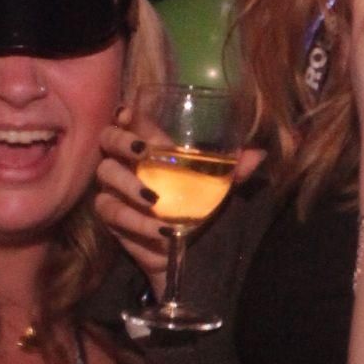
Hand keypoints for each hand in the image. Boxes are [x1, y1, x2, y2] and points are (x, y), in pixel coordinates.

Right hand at [96, 107, 261, 287]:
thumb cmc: (193, 207)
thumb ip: (233, 171)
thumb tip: (258, 154)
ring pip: (105, 175)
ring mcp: (112, 188)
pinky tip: (160, 229)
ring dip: (129, 185)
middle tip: (142, 151)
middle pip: (107, 139)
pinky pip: (113, 211)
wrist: (179, 249)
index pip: (128, 121)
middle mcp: (124, 161)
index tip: (130, 114)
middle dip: (121, 141)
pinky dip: (137, 221)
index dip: (126, 114)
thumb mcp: (215, 188)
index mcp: (146, 148)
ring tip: (154, 199)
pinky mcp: (109, 216)